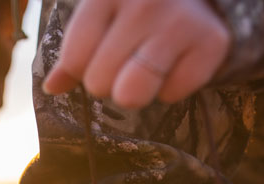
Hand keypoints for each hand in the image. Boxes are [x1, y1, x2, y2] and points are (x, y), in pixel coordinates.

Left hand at [42, 0, 230, 108]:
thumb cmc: (141, 8)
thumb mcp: (103, 16)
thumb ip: (75, 51)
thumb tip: (52, 87)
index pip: (75, 59)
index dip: (83, 69)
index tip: (101, 54)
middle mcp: (143, 2)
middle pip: (100, 82)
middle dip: (110, 82)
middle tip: (129, 61)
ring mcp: (178, 22)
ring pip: (132, 94)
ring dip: (137, 92)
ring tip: (147, 69)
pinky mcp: (211, 43)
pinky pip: (172, 94)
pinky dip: (173, 87)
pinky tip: (179, 61)